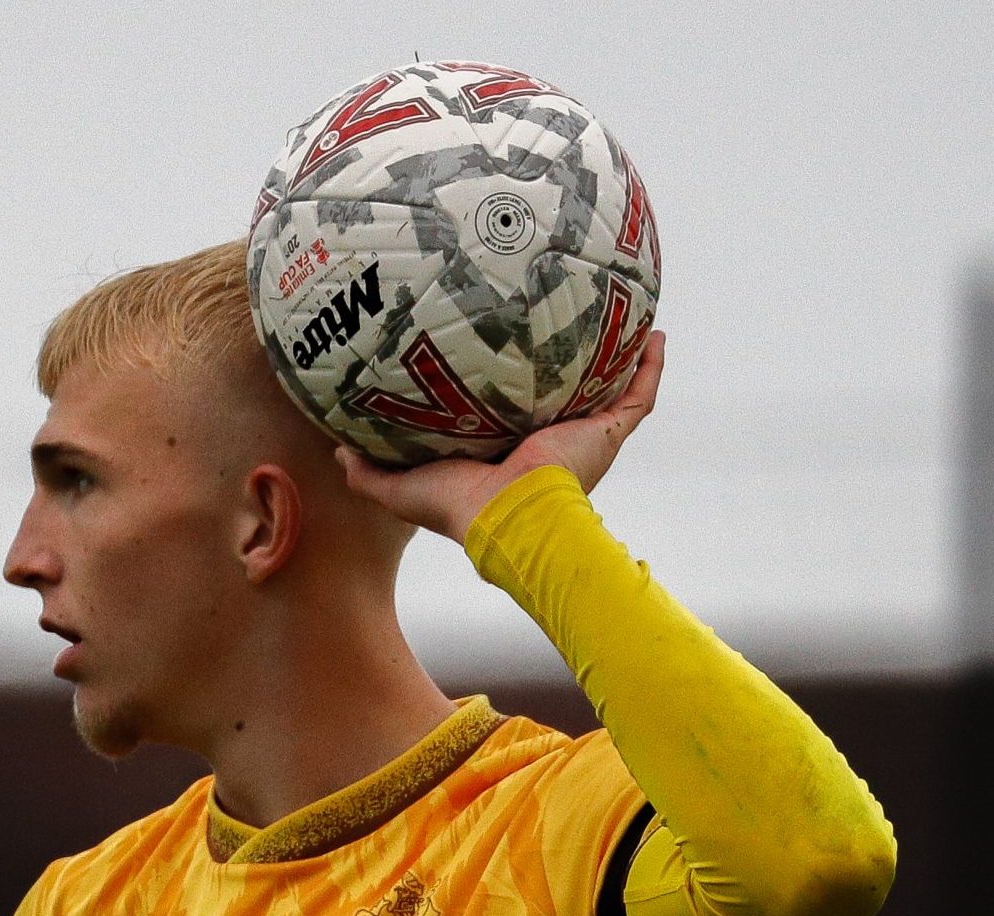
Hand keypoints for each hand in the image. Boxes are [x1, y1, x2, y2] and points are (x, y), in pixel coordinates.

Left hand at [335, 328, 665, 542]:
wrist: (512, 520)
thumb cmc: (460, 509)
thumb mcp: (402, 488)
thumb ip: (369, 472)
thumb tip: (337, 448)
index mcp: (507, 450)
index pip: (509, 409)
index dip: (505, 383)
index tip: (499, 350)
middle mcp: (549, 441)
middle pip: (563, 393)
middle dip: (566, 364)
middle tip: (561, 319)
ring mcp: (584, 436)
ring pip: (608, 389)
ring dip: (618, 358)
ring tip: (623, 317)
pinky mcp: (608, 433)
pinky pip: (639, 394)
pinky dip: (651, 366)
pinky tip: (655, 333)